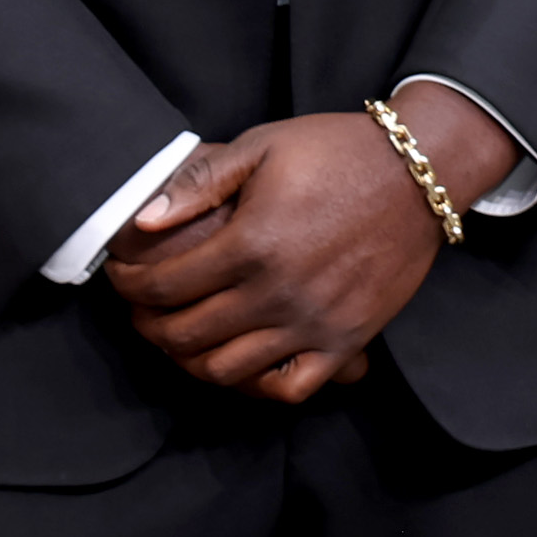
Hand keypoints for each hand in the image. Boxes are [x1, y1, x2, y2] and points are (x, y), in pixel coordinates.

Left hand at [99, 83, 520, 402]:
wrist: (417, 173)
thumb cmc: (335, 153)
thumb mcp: (261, 147)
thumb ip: (199, 184)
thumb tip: (141, 221)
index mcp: (252, 244)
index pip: (166, 286)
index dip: (130, 285)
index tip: (118, 275)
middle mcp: (279, 294)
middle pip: (186, 335)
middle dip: (148, 324)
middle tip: (137, 308)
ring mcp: (313, 325)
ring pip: (228, 371)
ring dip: (189, 360)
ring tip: (177, 336)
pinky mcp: (344, 342)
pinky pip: (288, 389)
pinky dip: (254, 386)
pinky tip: (238, 362)